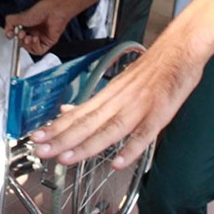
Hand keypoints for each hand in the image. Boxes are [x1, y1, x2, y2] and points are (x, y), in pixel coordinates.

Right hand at [4, 0, 69, 54]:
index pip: (18, 37)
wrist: (53, 11)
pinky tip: (35, 39)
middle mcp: (34, 33)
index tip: (11, 35)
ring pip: (31, 49)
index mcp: (27, 26)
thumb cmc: (40, 11)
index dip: (14, 38)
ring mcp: (41, 38)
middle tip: (20, 35)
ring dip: (27, 45)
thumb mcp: (19, 16)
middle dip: (20, 41)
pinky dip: (35, 46)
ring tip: (28, 38)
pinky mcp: (48, 43)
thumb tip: (7, 33)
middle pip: (23, 44)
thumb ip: (10, 23)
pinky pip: (39, 50)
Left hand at [30, 47, 202, 168]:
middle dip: (62, 139)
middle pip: (87, 124)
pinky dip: (131, 148)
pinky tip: (118, 163)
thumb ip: (93, 103)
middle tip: (40, 150)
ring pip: (109, 130)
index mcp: (108, 97)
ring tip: (66, 158)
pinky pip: (144, 134)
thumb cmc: (149, 71)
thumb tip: (65, 112)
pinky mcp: (159, 114)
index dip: (56, 128)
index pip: (77, 115)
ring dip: (87, 145)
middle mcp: (118, 102)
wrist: (177, 51)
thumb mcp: (116, 85)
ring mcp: (138, 108)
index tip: (36, 138)